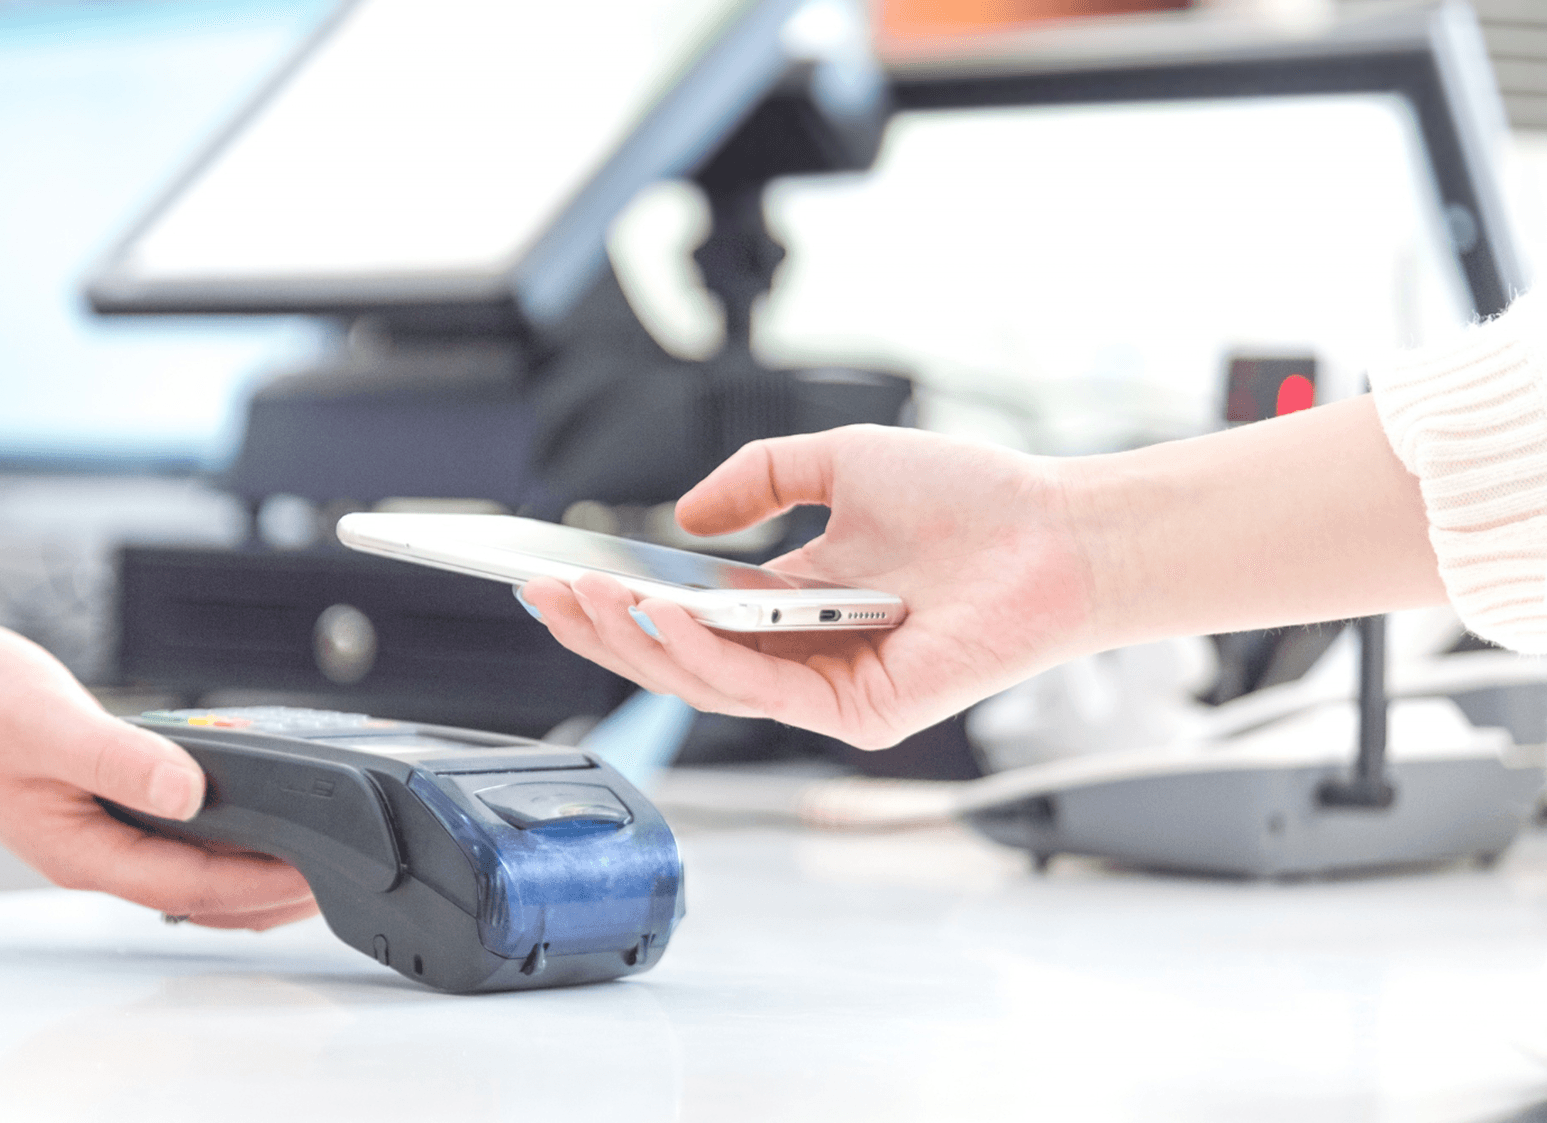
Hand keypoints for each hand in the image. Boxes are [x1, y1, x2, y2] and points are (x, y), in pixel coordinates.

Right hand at [0, 599, 314, 928]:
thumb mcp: (52, 725)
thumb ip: (123, 761)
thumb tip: (190, 791)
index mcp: (80, 851)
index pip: (189, 889)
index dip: (260, 885)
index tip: (316, 876)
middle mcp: (92, 853)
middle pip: (197, 898)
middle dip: (268, 894)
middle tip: (334, 880)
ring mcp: (97, 834)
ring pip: (187, 875)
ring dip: (249, 874)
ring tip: (309, 859)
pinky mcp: (101, 808)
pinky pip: (174, 843)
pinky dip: (220, 842)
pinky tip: (252, 820)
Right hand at [524, 401, 1446, 750]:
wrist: (1054, 529)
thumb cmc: (969, 499)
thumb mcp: (839, 460)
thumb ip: (759, 477)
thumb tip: (684, 519)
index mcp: (788, 606)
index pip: (679, 617)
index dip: (611, 601)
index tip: (547, 571)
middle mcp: (799, 656)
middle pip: (676, 658)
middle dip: (601, 629)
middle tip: (540, 591)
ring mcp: (827, 691)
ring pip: (706, 682)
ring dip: (636, 641)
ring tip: (582, 597)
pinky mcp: (859, 714)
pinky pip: (763, 691)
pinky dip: (705, 653)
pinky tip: (660, 609)